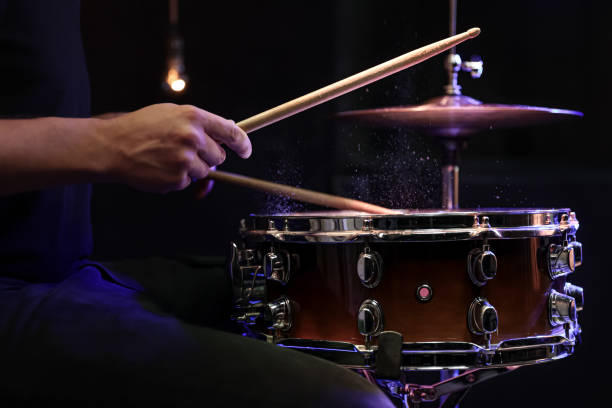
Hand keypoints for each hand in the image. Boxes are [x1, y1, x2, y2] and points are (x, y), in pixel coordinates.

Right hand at [98, 103, 250, 192]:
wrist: (113, 147)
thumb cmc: (140, 128)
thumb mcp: (172, 113)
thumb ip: (200, 122)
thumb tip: (228, 129)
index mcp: (194, 117)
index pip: (232, 132)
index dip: (243, 144)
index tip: (246, 150)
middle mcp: (193, 137)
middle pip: (219, 155)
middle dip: (208, 156)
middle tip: (186, 151)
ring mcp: (186, 159)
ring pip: (205, 171)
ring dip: (192, 168)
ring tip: (169, 157)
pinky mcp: (178, 179)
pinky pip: (189, 182)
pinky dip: (179, 178)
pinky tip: (162, 167)